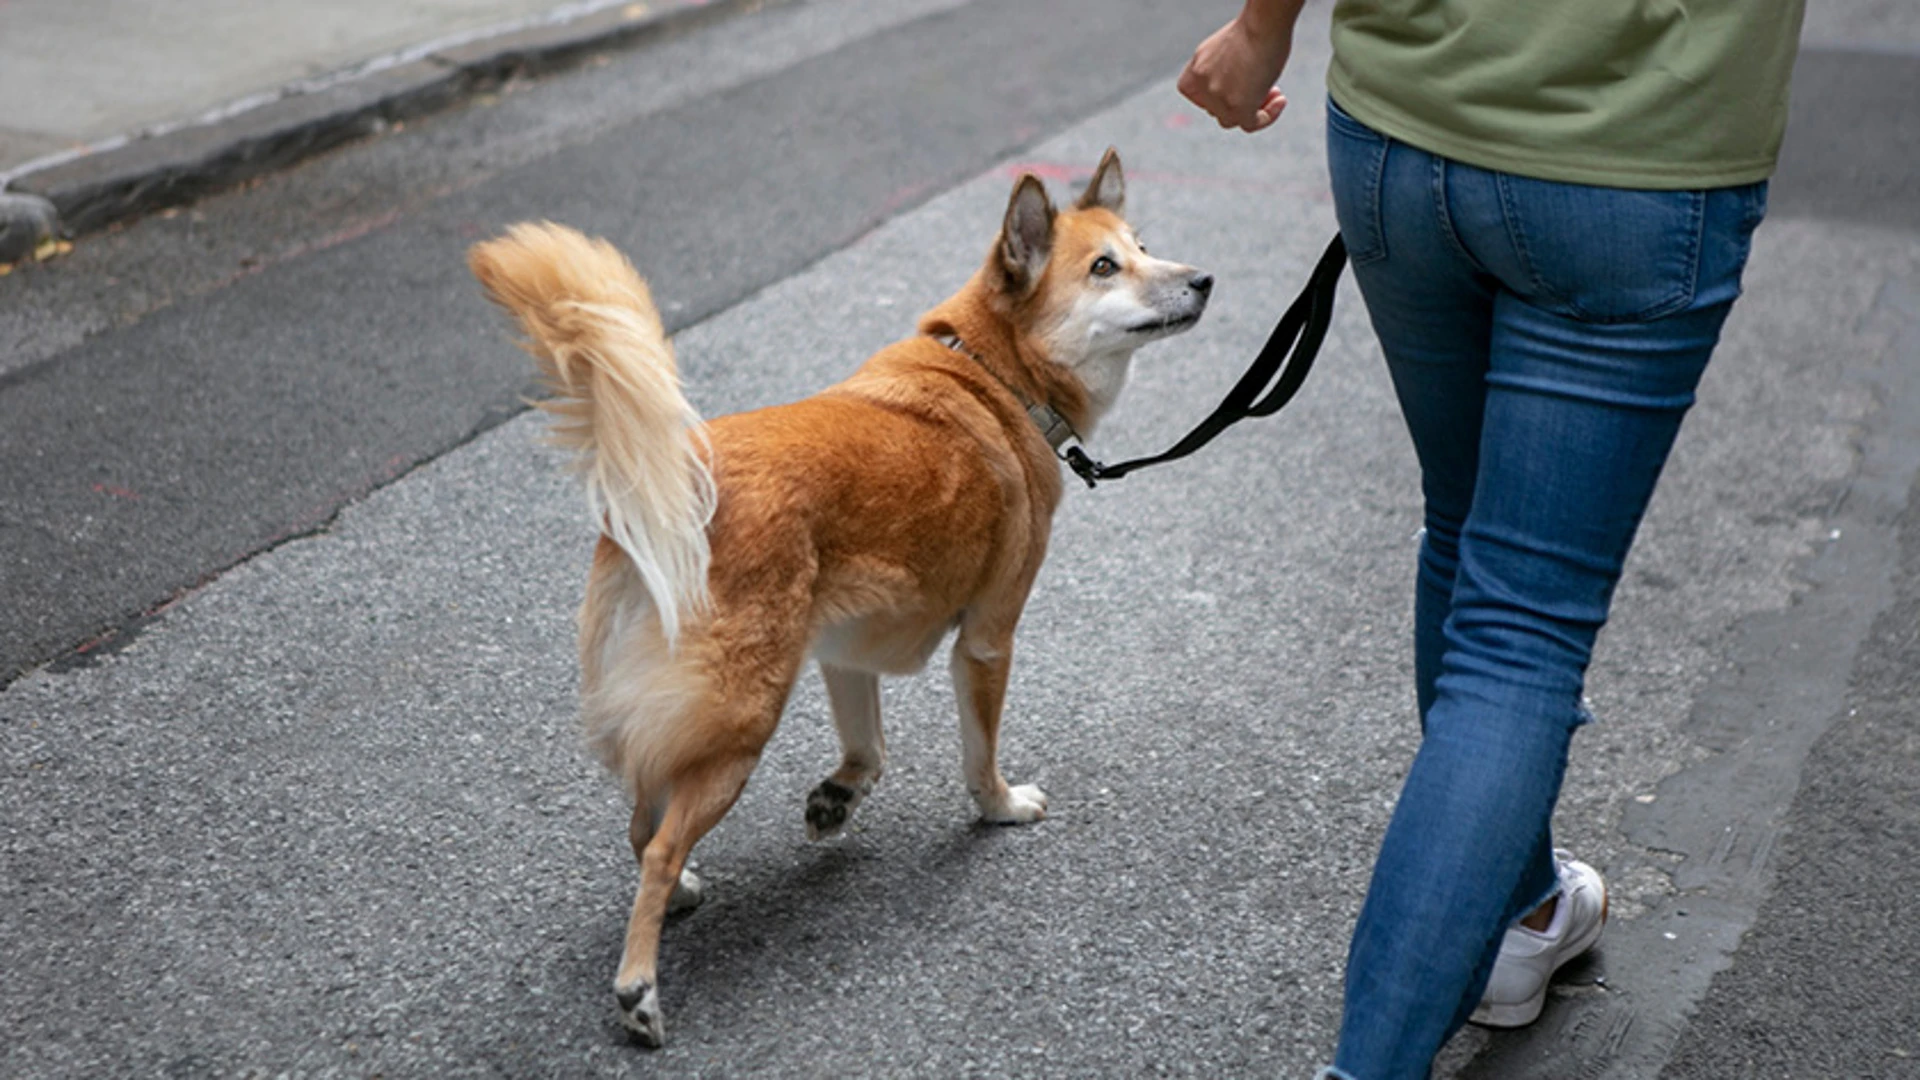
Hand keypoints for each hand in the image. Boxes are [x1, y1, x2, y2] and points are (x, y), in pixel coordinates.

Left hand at [1177, 11, 1294, 133]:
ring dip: (1254, 108)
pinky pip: (1251, 124)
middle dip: (1240, 100)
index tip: (1237, 87)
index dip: (1216, 97)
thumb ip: (1217, 74)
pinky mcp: (1238, 109)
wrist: (1263, 25)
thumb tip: (1229, 91)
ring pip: (1232, 119)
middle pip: (1218, 109)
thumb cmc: (1249, 31)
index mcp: (1193, 73)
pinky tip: (1281, 101)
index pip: (1198, 98)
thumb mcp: (1221, 53)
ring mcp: (1218, 100)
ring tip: (1275, 92)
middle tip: (1264, 86)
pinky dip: (1267, 117)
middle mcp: (1202, 88)